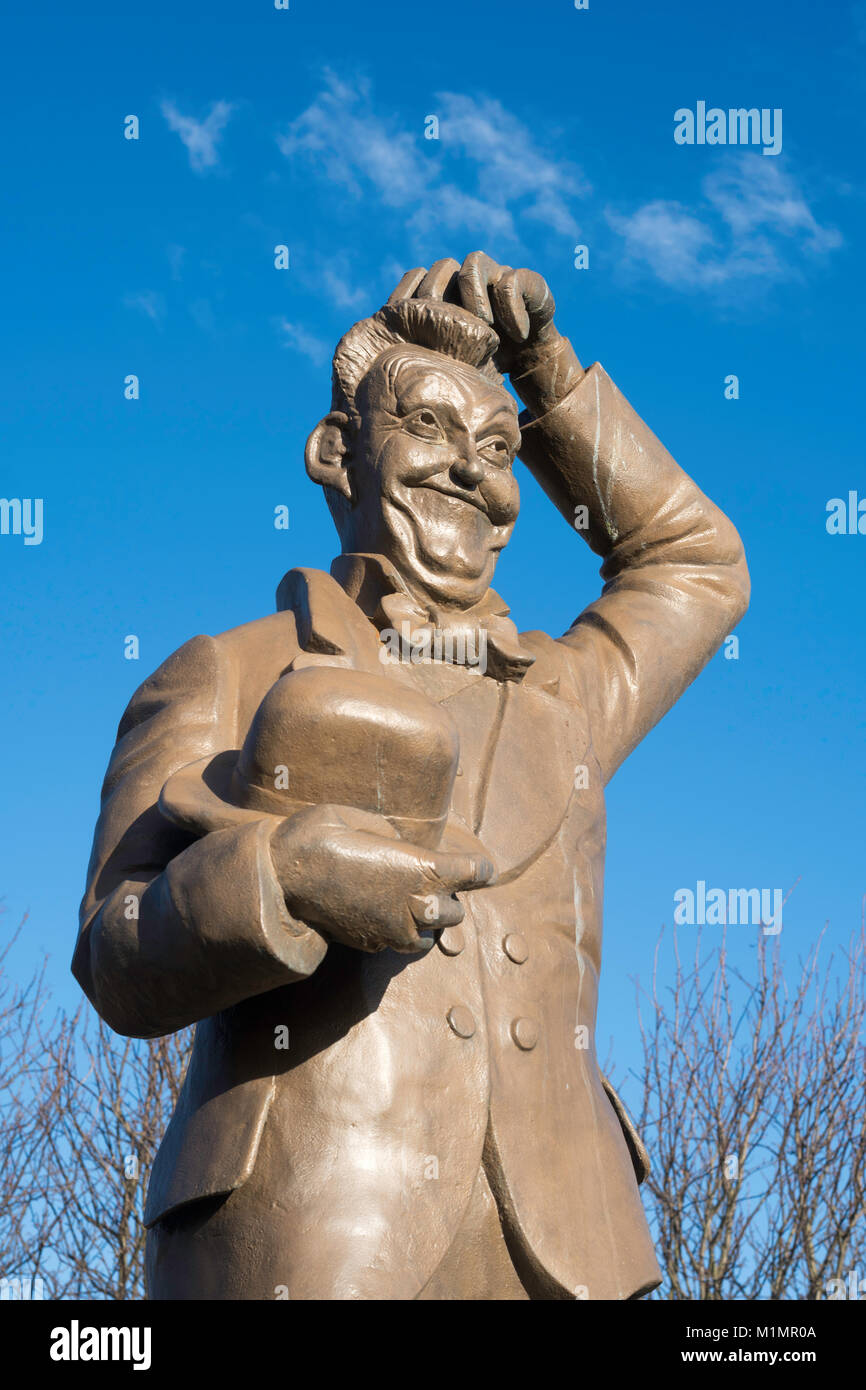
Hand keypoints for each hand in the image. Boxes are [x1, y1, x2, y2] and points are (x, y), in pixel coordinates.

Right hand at [269, 804, 494, 955]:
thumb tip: (401, 844)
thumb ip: (390, 833)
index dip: (479, 868)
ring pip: (430, 936)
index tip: (479, 866)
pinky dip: (401, 932)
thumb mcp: (358, 818)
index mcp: (420, 868)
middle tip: (433, 880)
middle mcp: (414, 904)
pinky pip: (399, 943)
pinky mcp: (371, 944)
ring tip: (410, 902)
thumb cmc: (318, 836)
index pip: (474, 873)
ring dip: (427, 921)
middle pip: (455, 911)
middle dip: (449, 897)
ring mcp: (392, 930)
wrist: (279, 880)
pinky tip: (385, 914)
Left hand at [387, 251, 557, 375]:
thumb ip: (427, 353)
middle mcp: (466, 278)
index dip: (419, 301)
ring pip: (474, 264)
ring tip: (486, 329)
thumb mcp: (454, 361)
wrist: (528, 355)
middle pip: (443, 268)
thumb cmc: (486, 360)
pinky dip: (511, 309)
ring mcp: (495, 274)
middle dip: (446, 302)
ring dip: (475, 298)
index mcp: (444, 291)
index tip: (427, 339)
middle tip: (455, 336)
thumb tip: (387, 365)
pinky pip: (511, 281)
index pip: (417, 279)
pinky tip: (517, 335)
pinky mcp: (525, 280)